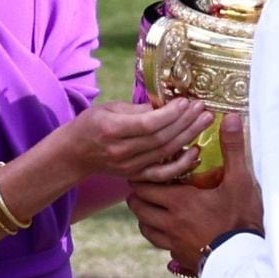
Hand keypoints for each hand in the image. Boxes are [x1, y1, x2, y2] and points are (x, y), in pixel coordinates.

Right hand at [66, 99, 212, 182]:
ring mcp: (129, 167)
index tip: (185, 101)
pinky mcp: (135, 176)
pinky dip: (181, 164)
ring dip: (188, 136)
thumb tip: (166, 104)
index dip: (169, 114)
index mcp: (111, 129)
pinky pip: (162, 173)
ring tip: (204, 121)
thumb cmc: (91, 124)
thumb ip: (137, 108)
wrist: (75, 154)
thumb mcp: (109, 108)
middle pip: (160, 138)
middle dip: (185, 122)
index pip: (147, 124)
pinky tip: (195, 151)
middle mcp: (121, 151)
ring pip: (165, 152)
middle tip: (202, 108)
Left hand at [127, 113, 262, 268]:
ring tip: (152, 206)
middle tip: (145, 184)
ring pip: (145, 226)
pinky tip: (168, 229)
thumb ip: (232, 148)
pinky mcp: (180, 256)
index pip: (146, 185)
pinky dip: (158, 234)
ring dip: (145, 215)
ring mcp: (172, 241)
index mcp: (179, 199)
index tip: (144, 168)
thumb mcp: (240, 180)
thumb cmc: (241, 218)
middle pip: (139, 205)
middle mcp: (169, 221)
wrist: (243, 261)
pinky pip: (159, 244)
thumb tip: (232, 117)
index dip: (142, 176)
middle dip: (139, 193)